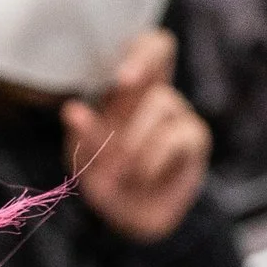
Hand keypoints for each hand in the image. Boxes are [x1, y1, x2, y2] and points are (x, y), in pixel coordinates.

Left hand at [63, 29, 209, 244]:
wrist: (134, 221)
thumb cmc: (110, 180)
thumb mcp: (89, 160)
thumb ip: (85, 134)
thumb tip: (72, 110)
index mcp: (125, 92)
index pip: (135, 47)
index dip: (132, 49)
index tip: (119, 77)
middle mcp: (154, 92)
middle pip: (161, 45)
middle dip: (142, 59)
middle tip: (123, 82)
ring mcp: (178, 112)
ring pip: (160, 102)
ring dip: (133, 139)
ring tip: (118, 172)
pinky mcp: (194, 138)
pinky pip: (175, 137)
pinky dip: (152, 161)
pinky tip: (142, 178)